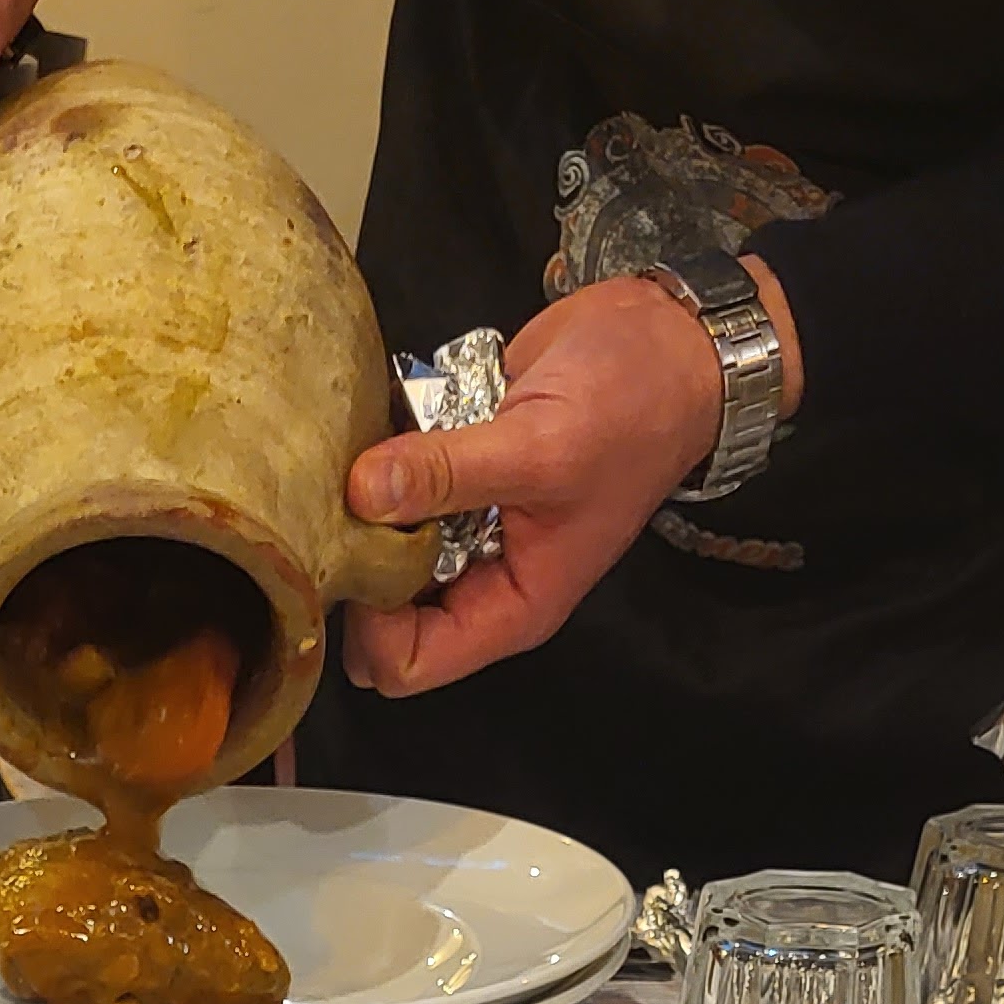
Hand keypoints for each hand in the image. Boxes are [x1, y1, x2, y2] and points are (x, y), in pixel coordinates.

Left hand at [340, 263, 801, 696]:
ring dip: (359, 508)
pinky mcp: (452, 467)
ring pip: (378, 544)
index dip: (371, 628)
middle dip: (356, 567)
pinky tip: (374, 425)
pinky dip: (376, 459)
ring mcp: (464, 521)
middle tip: (339, 505)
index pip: (409, 664)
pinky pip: (390, 482)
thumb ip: (449, 473)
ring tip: (354, 458)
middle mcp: (481, 574)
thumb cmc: (633, 409)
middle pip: (382, 613)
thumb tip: (363, 493)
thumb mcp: (541, 447)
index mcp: (510, 604)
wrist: (664, 339)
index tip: (355, 558)